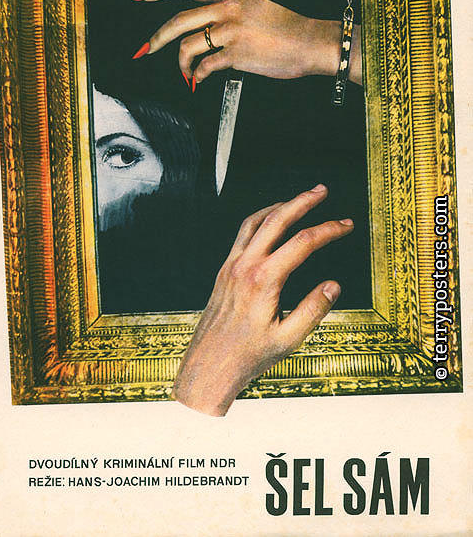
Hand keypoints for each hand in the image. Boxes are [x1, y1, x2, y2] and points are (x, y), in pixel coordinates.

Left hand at [132, 0, 361, 85]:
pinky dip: (198, 76)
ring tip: (186, 72)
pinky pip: (206, 66)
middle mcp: (226, 9)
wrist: (309, 42)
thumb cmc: (285, 24)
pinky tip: (200, 79)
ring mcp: (231, 32)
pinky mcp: (237, 55)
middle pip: (179, 20)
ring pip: (189, 46)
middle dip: (157, 38)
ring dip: (181, 63)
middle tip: (146, 49)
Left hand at [172, 185, 353, 415]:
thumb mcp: (288, 340)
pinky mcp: (224, 270)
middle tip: (322, 191)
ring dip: (279, 206)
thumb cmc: (247, 356)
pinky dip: (260, 219)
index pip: (303, 242)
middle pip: (277, 219)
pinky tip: (271, 222)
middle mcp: (245, 266)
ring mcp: (231, 265)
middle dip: (303, 201)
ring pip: (256, 221)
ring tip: (299, 200)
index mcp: (264, 281)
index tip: (346, 224)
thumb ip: (314, 310)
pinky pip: (242, 234)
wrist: (208, 365)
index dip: (328, 229)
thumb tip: (334, 285)